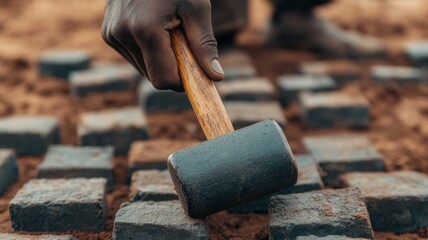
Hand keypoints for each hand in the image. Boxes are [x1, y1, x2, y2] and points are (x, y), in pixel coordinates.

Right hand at [101, 0, 223, 90]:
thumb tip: (216, 77)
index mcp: (145, 30)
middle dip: (172, 68)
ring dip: (159, 60)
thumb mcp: (196, 8)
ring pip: (143, 69)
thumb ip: (204, 45)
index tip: (195, 71)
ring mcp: (112, 35)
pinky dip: (147, 52)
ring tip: (166, 32)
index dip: (181, 81)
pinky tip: (153, 30)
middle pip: (153, 77)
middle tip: (182, 44)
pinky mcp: (108, 33)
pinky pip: (133, 57)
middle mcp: (122, 35)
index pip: (163, 80)